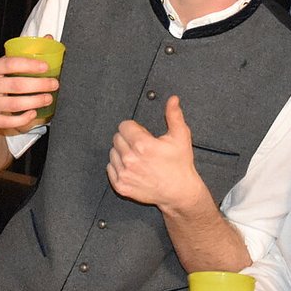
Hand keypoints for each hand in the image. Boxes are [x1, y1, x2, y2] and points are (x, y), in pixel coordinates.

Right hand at [0, 53, 56, 131]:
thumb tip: (47, 39)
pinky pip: (9, 121)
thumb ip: (19, 55)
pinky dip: (24, 118)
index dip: (29, 65)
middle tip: (54, 84)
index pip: (10, 64)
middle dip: (39, 85)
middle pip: (17, 85)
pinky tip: (33, 112)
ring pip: (15, 104)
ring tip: (48, 98)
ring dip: (36, 101)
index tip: (45, 66)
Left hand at [108, 96, 205, 210]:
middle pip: (117, 138)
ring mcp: (124, 174)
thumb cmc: (180, 164)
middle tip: (142, 146)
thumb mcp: (181, 136)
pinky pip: (110, 168)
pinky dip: (118, 166)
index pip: (124, 126)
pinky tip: (132, 168)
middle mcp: (130, 159)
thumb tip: (172, 99)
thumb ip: (174, 115)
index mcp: (142, 145)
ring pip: (112, 153)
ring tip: (138, 158)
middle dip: (128, 139)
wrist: (180, 191)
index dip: (134, 128)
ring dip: (122, 152)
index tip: (143, 134)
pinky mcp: (121, 186)